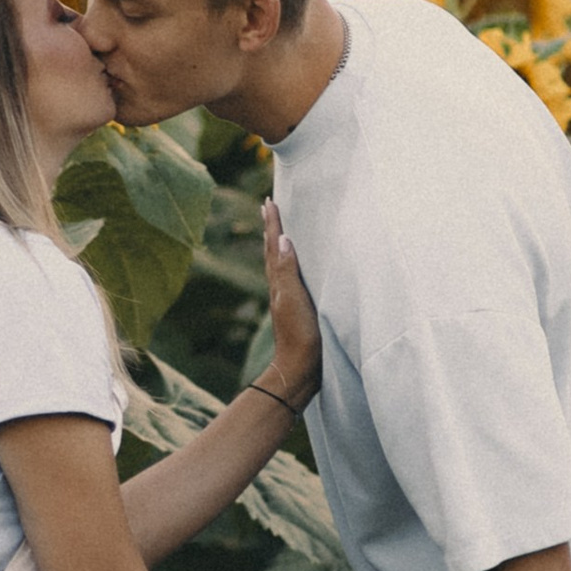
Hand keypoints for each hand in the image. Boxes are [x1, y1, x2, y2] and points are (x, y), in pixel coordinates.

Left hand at [258, 201, 320, 407]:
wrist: (301, 370)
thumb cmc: (299, 334)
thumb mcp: (293, 299)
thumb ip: (288, 270)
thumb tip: (282, 238)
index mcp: (278, 281)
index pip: (273, 246)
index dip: (272, 223)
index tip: (269, 200)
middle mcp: (280, 287)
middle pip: (273, 251)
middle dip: (272, 228)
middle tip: (269, 206)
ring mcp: (288, 298)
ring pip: (281, 263)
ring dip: (279, 244)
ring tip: (280, 229)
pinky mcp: (299, 308)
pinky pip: (292, 277)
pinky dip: (291, 263)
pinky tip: (298, 266)